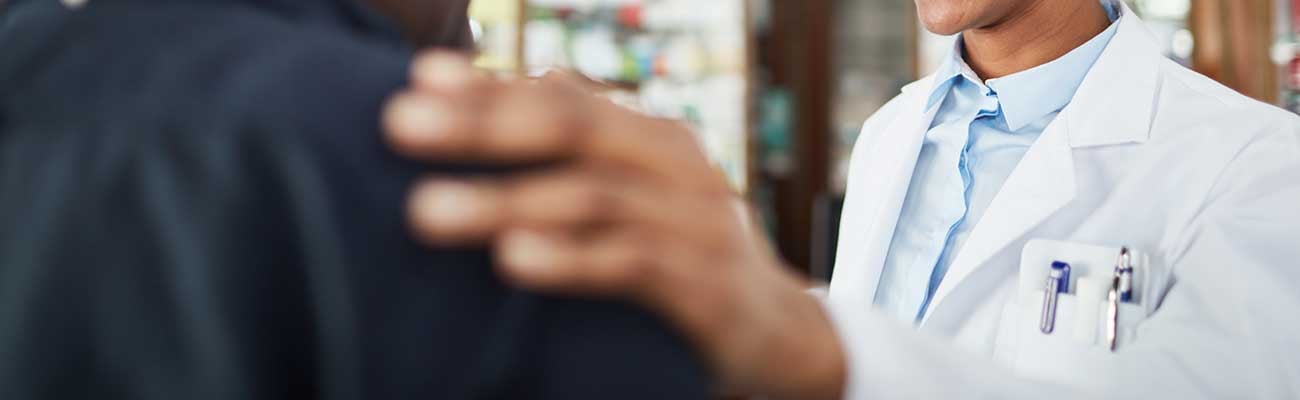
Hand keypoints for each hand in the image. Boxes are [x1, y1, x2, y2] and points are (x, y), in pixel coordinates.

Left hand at [384, 53, 845, 399]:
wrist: (781, 336)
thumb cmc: (685, 256)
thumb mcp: (641, 193)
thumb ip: (587, 145)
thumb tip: (529, 80)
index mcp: (653, 139)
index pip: (562, 99)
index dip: (489, 87)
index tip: (416, 78)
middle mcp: (678, 168)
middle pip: (572, 130)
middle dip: (481, 126)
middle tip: (399, 127)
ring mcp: (697, 224)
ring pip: (592, 197)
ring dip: (504, 201)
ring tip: (426, 210)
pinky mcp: (706, 286)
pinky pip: (633, 264)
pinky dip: (571, 259)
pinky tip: (513, 259)